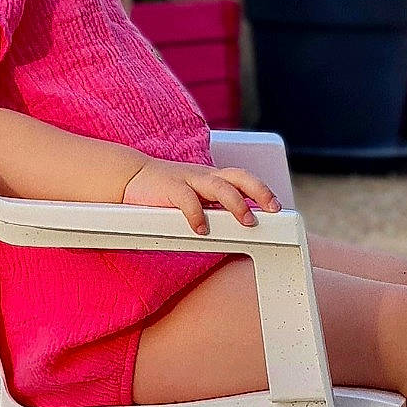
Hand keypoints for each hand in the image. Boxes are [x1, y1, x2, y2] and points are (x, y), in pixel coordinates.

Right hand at [121, 157, 280, 232]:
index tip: (276, 206)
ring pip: (220, 186)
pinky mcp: (169, 188)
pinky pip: (187, 200)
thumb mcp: (194, 198)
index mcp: (212, 178)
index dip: (262, 190)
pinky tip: (201, 230)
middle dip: (260, 191)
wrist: (129, 177)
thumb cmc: (165, 192)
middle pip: (239, 177)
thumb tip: (234, 230)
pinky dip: (197, 215)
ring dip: (237, 203)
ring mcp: (188, 180)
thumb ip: (212, 209)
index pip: (243, 178)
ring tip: (247, 221)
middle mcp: (204, 176)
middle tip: (273, 210)